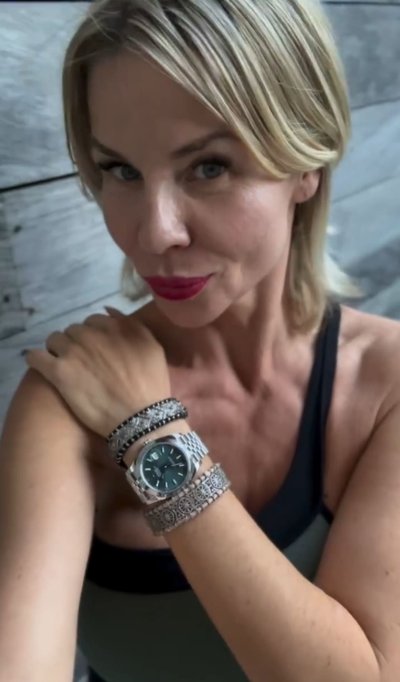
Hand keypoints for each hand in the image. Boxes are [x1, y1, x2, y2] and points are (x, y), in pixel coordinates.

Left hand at [24, 307, 171, 437]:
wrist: (141, 417)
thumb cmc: (151, 384)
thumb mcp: (152, 346)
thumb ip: (130, 325)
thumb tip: (106, 310)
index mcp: (113, 327)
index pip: (93, 321)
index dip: (94, 335)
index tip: (97, 350)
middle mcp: (91, 335)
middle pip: (72, 330)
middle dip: (76, 343)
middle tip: (84, 362)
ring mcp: (73, 352)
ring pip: (54, 340)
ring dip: (58, 350)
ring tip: (66, 366)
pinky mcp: (59, 372)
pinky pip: (35, 357)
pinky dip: (37, 360)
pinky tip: (44, 367)